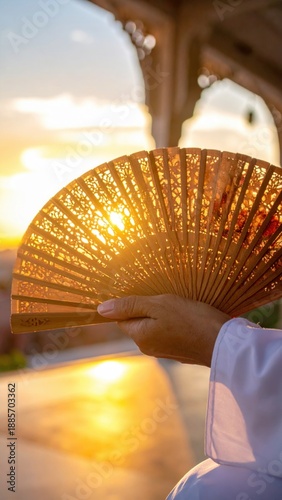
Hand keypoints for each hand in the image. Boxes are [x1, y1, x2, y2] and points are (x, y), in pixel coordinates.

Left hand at [97, 295, 229, 366]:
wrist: (223, 342)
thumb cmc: (190, 320)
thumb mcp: (158, 305)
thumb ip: (130, 306)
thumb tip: (101, 309)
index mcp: (140, 337)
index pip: (123, 317)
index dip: (131, 303)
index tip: (144, 291)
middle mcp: (149, 348)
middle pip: (139, 322)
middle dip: (148, 308)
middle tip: (163, 295)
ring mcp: (165, 351)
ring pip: (155, 326)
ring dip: (162, 314)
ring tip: (178, 303)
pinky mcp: (180, 350)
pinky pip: (169, 332)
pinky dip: (174, 322)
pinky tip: (187, 315)